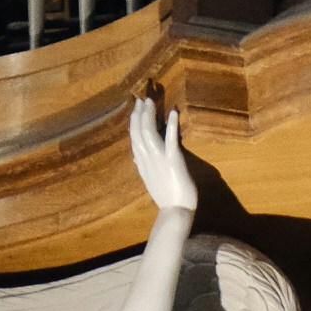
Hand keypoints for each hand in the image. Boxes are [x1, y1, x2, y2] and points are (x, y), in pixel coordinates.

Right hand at [128, 92, 197, 217]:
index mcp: (142, 163)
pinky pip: (171, 140)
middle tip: (141, 99)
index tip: (136, 109)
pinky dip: (172, 125)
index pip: (134, 138)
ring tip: (151, 101)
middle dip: (139, 114)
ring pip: (149, 133)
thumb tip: (135, 158)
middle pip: (138, 132)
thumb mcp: (150, 180)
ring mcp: (159, 159)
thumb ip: (143, 166)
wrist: (175, 211)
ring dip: (149, 115)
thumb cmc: (166, 197)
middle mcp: (147, 159)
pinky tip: (174, 113)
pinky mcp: (173, 160)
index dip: (134, 122)